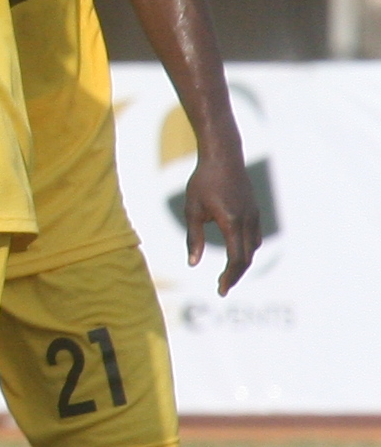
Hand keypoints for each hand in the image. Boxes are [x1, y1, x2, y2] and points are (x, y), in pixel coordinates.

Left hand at [178, 147, 263, 294]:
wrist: (223, 156)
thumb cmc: (203, 182)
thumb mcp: (192, 209)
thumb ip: (194, 238)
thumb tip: (193, 263)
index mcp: (231, 222)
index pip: (235, 259)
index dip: (229, 277)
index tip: (221, 290)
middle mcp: (247, 221)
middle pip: (246, 258)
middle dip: (235, 275)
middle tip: (221, 288)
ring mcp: (254, 216)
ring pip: (252, 248)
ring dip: (241, 263)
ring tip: (227, 274)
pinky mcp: (255, 211)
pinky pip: (254, 237)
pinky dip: (246, 249)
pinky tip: (236, 252)